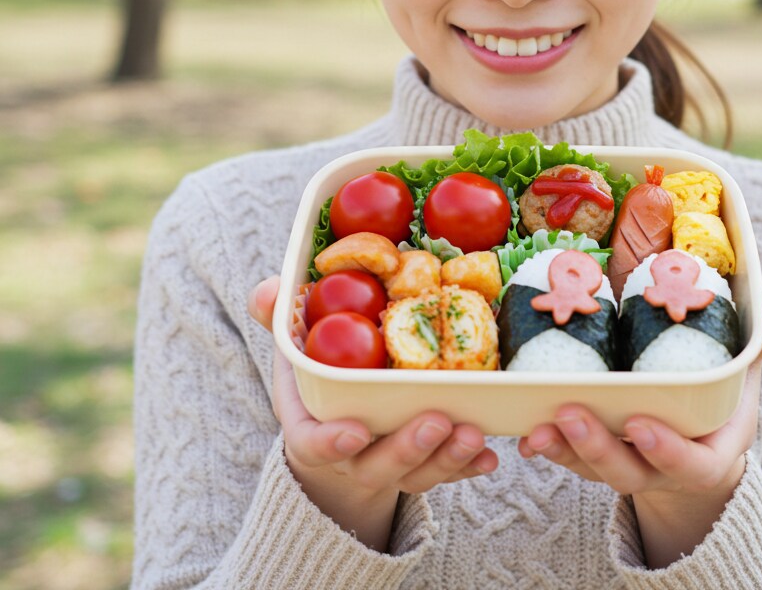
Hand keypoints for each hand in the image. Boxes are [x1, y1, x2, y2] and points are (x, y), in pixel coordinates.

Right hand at [248, 276, 497, 548]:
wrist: (339, 427)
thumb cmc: (319, 375)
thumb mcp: (296, 347)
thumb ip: (280, 319)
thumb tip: (267, 290)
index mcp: (313, 427)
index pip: (313, 444)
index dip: (331, 443)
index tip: (355, 432)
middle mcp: (352, 456)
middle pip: (377, 464)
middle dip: (408, 447)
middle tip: (438, 420)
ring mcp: (390, 466)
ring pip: (416, 473)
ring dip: (446, 457)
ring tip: (473, 433)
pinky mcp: (424, 466)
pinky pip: (447, 473)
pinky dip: (468, 467)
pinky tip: (491, 455)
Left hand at [518, 291, 761, 564]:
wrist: (694, 446)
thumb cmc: (719, 401)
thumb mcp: (743, 374)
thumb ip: (759, 341)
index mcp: (705, 454)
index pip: (691, 464)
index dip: (667, 451)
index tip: (641, 425)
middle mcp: (660, 468)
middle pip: (628, 471)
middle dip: (598, 447)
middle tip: (571, 413)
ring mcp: (624, 466)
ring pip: (590, 467)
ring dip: (563, 447)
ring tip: (538, 425)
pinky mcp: (592, 458)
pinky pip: (568, 458)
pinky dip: (547, 446)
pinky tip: (523, 432)